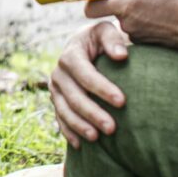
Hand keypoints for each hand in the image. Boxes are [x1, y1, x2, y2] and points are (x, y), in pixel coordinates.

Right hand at [50, 20, 130, 149]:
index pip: (84, 73)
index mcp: (70, 54)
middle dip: (92, 113)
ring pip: (64, 110)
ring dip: (80, 126)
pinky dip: (68, 132)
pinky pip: (59, 119)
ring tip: (97, 139)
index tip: (122, 101)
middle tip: (113, 128)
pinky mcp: (57, 100)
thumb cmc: (102, 40)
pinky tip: (80, 145)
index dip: (102, 88)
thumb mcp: (106, 31)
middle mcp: (58, 72)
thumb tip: (121, 55)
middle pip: (74, 96)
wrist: (86, 46)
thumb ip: (113, 39)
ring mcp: (55, 88)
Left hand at [84, 0, 177, 52]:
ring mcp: (136, 37)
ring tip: (160, 8)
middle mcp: (126, 24)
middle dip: (125, 3)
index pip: (92, 7)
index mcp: (125, 5)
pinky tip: (164, 20)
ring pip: (128, 22)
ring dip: (138, 14)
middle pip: (113, 12)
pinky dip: (147, 25)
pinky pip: (139, 31)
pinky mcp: (146, 46)